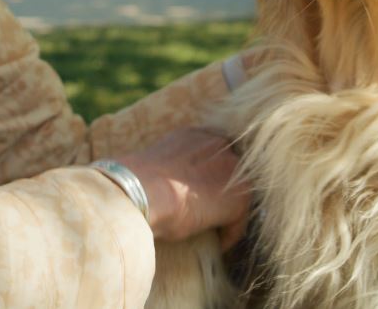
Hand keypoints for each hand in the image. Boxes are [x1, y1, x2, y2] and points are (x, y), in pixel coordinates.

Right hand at [114, 127, 249, 248]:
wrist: (144, 190)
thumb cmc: (138, 182)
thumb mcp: (156, 165)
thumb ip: (170, 168)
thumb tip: (163, 186)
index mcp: (195, 134)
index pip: (212, 153)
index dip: (208, 174)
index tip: (198, 193)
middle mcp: (218, 144)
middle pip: (229, 171)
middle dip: (221, 191)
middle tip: (208, 212)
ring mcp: (232, 169)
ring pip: (236, 195)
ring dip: (226, 213)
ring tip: (213, 231)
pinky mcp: (239, 197)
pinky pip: (238, 221)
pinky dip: (229, 234)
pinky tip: (216, 244)